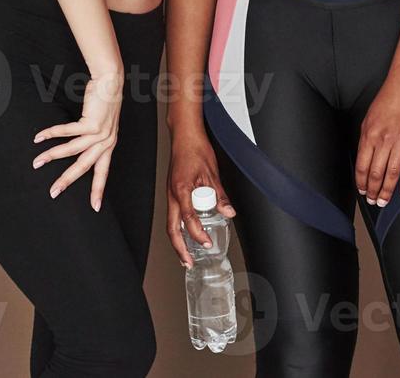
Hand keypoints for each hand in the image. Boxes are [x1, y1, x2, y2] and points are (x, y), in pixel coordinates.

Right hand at [32, 69, 124, 211]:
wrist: (111, 82)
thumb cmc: (103, 103)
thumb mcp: (101, 125)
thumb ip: (91, 139)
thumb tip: (74, 151)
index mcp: (109, 145)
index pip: (103, 172)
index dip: (98, 189)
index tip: (95, 207)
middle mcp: (107, 141)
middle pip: (85, 167)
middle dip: (67, 181)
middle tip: (53, 193)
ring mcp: (100, 133)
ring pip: (72, 151)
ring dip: (52, 157)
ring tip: (36, 163)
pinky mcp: (92, 123)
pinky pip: (66, 132)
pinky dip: (51, 134)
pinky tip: (38, 138)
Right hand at [166, 127, 236, 267]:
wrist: (184, 137)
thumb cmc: (196, 150)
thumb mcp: (213, 173)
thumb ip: (220, 195)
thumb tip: (228, 212)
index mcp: (181, 190)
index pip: (188, 218)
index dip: (197, 234)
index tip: (206, 243)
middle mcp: (172, 195)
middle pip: (172, 229)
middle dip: (179, 248)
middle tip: (189, 262)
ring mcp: (170, 194)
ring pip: (170, 224)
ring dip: (178, 241)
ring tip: (186, 255)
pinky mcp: (172, 192)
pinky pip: (173, 215)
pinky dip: (178, 228)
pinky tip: (187, 234)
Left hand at [355, 70, 399, 207]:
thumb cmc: (388, 98)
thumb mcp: (369, 118)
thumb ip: (366, 139)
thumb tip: (364, 160)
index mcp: (369, 134)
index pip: (362, 166)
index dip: (361, 183)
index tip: (362, 191)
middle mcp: (384, 139)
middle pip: (376, 173)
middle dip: (373, 191)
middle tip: (374, 201)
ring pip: (393, 172)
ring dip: (388, 190)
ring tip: (385, 200)